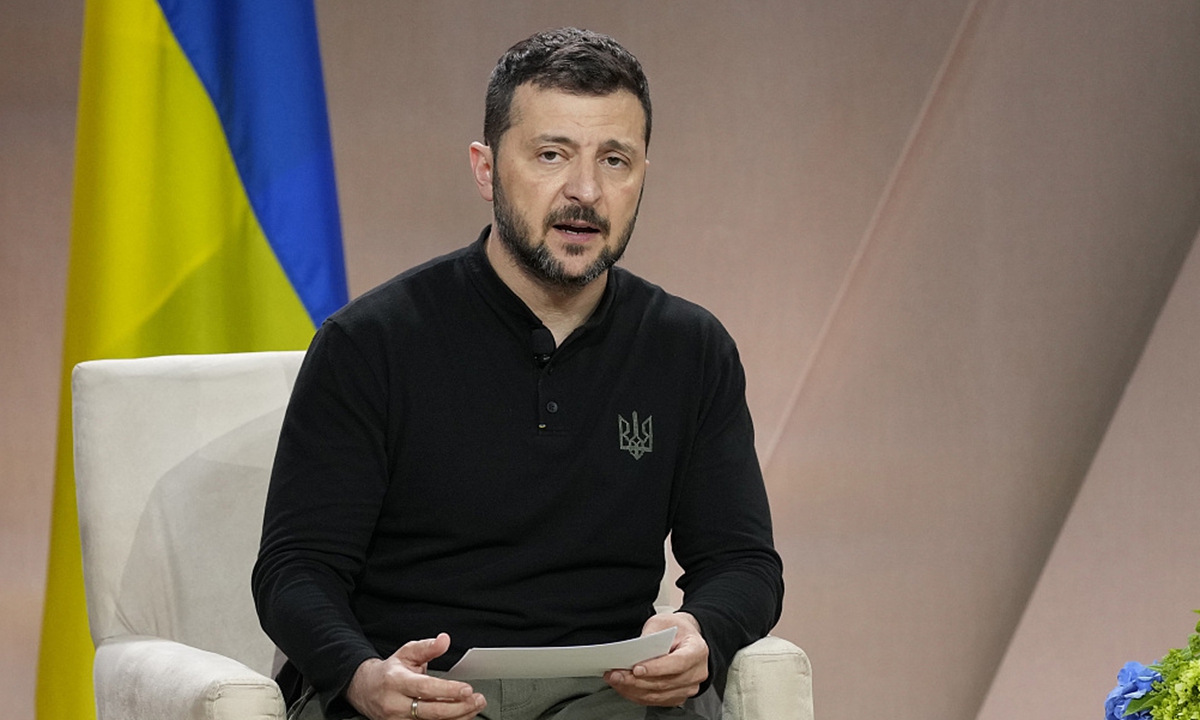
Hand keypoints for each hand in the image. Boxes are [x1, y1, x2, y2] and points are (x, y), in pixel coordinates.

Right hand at [345, 633, 486, 719]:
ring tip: (474, 708)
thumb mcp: (406, 653)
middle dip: (459, 707)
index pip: (425, 688)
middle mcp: (395, 705)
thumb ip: (427, 647)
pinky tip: (461, 717)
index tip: (467, 689)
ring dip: (458, 718)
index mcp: (396, 682)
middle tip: (477, 700)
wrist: (366, 691)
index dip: (447, 690)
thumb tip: (444, 640)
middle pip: (431, 711)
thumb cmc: (390, 673)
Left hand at [604, 612, 708, 706]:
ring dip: (633, 689)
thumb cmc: (676, 630)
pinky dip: (637, 695)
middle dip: (636, 680)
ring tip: (616, 679)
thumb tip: (634, 653)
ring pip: (658, 695)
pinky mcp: (679, 696)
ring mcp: (689, 687)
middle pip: (665, 682)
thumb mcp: (662, 623)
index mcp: (697, 650)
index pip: (678, 663)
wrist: (685, 638)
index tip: (636, 669)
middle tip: (616, 674)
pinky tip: (625, 686)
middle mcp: (697, 672)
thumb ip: (650, 637)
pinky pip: (656, 701)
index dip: (656, 668)